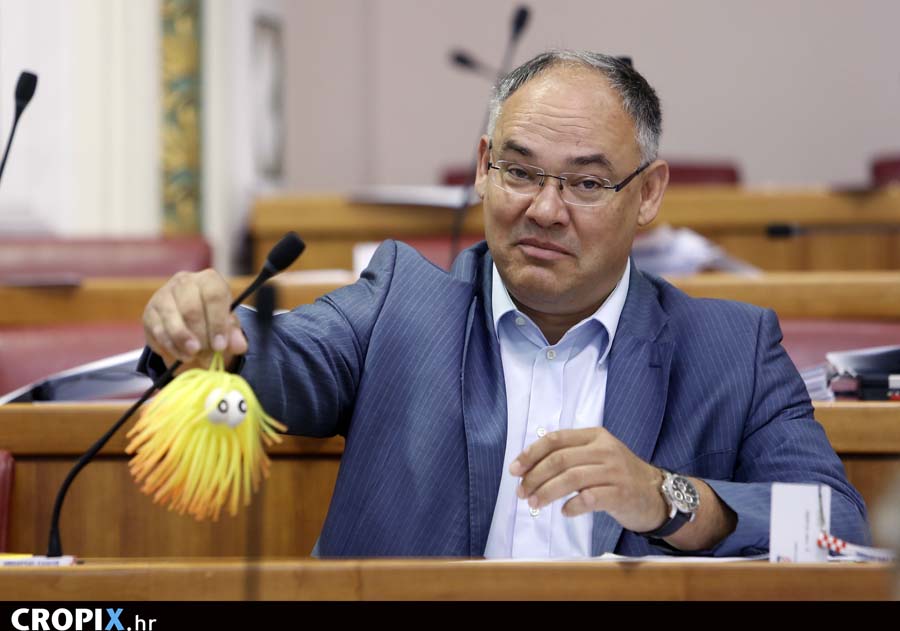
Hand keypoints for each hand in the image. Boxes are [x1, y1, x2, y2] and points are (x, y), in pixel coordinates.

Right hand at [143, 269, 247, 371]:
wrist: (188, 319)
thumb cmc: (212, 318)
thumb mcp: (227, 324)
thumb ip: (234, 334)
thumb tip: (240, 346)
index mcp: (208, 279)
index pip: (213, 296)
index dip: (217, 323)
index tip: (220, 346)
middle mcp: (184, 281)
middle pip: (191, 309)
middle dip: (201, 337)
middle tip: (208, 357)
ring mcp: (163, 295)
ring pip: (172, 320)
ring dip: (183, 342)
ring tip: (193, 357)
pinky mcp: (150, 312)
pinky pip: (158, 331)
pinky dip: (171, 347)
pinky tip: (182, 356)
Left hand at [509, 427, 668, 532]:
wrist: (656, 493)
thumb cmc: (618, 475)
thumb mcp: (596, 455)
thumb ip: (569, 456)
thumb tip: (528, 469)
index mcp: (594, 436)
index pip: (555, 439)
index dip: (531, 454)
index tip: (514, 470)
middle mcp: (604, 449)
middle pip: (560, 459)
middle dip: (535, 476)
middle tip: (521, 492)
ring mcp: (615, 471)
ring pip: (572, 478)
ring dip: (548, 492)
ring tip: (535, 503)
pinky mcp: (622, 493)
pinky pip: (591, 498)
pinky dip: (573, 505)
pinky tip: (565, 511)